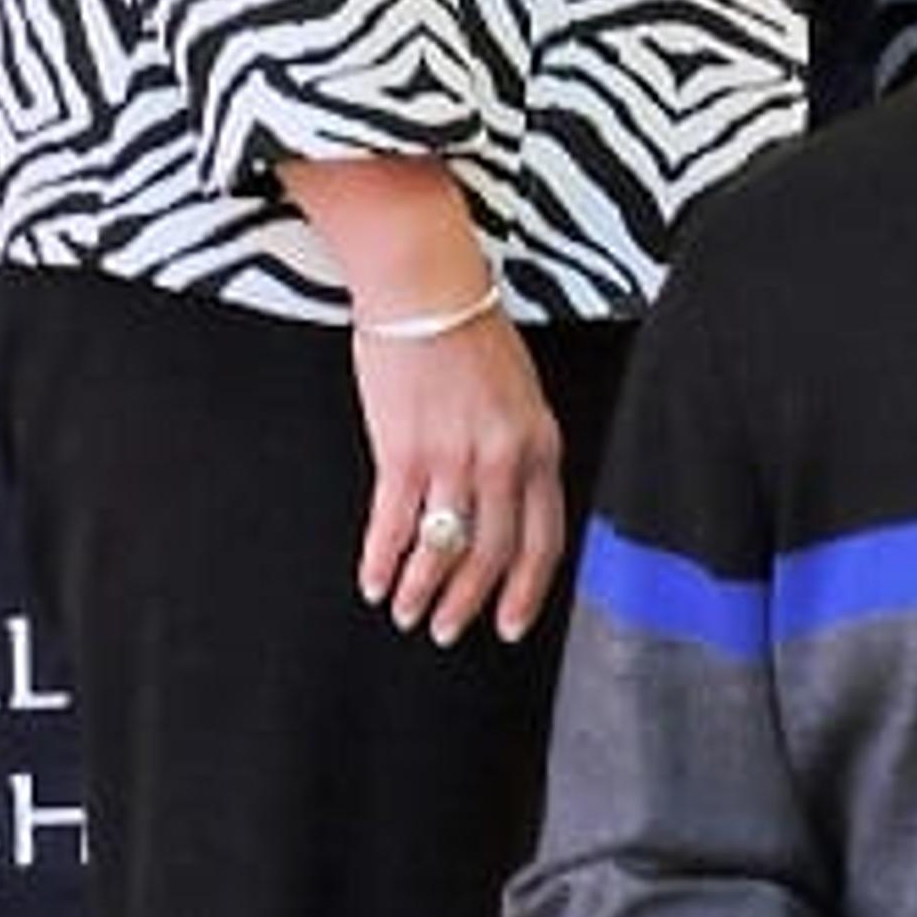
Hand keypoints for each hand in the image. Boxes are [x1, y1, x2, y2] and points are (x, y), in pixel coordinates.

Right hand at [353, 306, 566, 643]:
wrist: (426, 287)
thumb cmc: (469, 329)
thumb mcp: (519, 391)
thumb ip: (519, 446)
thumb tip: (505, 502)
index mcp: (540, 444)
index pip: (543, 539)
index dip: (525, 591)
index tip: (509, 624)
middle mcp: (503, 459)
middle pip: (492, 555)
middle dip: (468, 603)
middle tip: (447, 629)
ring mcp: (454, 458)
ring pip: (443, 549)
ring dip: (422, 591)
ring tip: (406, 613)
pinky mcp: (403, 451)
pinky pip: (394, 524)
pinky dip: (381, 560)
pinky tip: (372, 581)